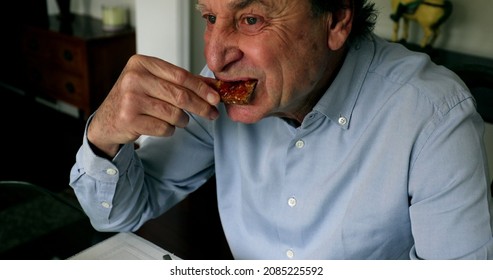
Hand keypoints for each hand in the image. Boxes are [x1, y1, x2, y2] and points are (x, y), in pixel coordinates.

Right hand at [87, 54, 219, 156]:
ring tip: (180, 120)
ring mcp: (130, 99)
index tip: (216, 97)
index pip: (181, 75)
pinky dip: (169, 130)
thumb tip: (212, 87)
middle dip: (201, 107)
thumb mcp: (153, 83)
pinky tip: (163, 127)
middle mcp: (134, 78)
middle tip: (212, 114)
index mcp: (141, 63)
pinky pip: (164, 128)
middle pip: (180, 95)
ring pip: (174, 113)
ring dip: (183, 120)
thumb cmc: (134, 100)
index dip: (202, 88)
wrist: (106, 121)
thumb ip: (179, 82)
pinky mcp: (129, 119)